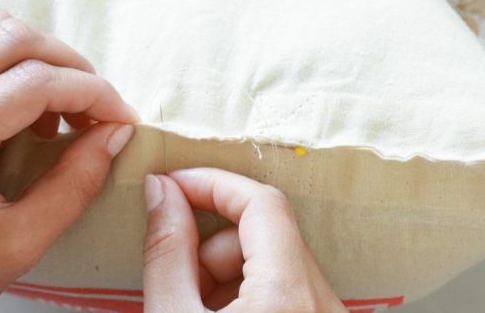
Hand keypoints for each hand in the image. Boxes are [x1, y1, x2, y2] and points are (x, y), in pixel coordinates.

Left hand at [0, 8, 138, 312]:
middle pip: (13, 38)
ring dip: (38, 55)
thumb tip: (116, 132)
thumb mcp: (21, 244)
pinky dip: (9, 60)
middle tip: (96, 110)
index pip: (35, 83)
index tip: (122, 119)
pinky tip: (25, 106)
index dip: (93, 93)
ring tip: (60, 106)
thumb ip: (75, 183)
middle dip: (70, 65)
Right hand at [142, 167, 345, 312]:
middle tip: (175, 280)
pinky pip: (289, 296)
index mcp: (289, 294)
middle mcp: (323, 304)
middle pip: (267, 236)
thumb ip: (166, 252)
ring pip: (276, 267)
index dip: (212, 185)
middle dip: (212, 247)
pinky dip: (250, 299)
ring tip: (193, 311)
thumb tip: (160, 190)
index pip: (262, 202)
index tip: (170, 187)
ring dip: (227, 277)